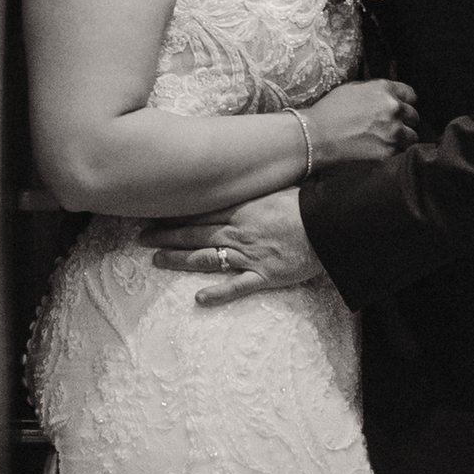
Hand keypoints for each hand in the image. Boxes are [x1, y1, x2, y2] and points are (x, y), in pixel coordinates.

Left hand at [151, 189, 322, 304]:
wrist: (332, 224)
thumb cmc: (309, 201)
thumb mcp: (278, 186)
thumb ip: (256, 186)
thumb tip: (238, 173)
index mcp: (242, 208)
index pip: (200, 210)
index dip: (174, 213)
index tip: (152, 212)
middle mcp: (239, 231)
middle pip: (195, 233)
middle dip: (166, 235)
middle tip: (141, 238)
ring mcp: (250, 255)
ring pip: (207, 257)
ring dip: (179, 259)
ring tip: (156, 261)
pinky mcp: (265, 275)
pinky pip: (237, 287)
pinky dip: (218, 294)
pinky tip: (199, 299)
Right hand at [308, 78, 419, 164]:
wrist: (317, 136)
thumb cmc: (330, 110)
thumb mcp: (353, 89)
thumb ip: (376, 91)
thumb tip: (387, 96)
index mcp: (384, 89)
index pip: (411, 94)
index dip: (405, 102)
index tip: (400, 108)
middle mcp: (394, 108)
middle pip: (413, 115)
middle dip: (404, 120)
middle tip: (391, 126)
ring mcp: (394, 130)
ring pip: (412, 135)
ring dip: (403, 137)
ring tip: (387, 140)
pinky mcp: (389, 150)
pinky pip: (401, 150)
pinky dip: (394, 150)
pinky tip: (380, 148)